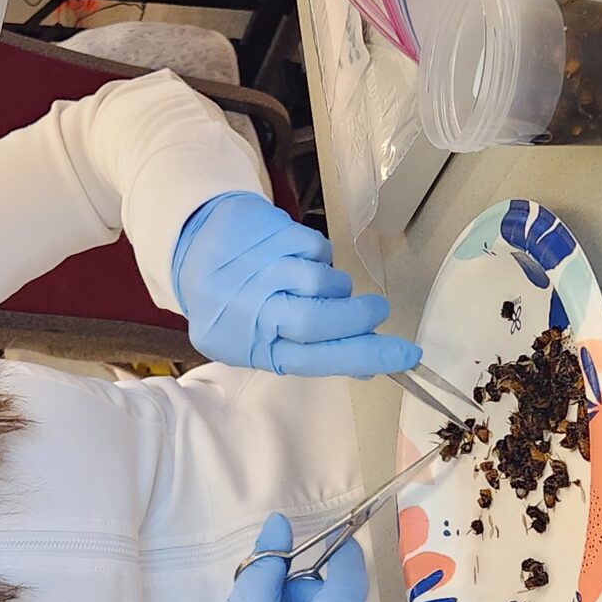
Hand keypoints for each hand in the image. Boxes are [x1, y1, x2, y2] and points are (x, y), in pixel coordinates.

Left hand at [172, 193, 421, 376]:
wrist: (195, 248)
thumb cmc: (234, 304)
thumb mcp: (260, 342)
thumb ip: (311, 353)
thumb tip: (368, 365)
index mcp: (252, 347)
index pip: (317, 359)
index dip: (365, 356)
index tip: (406, 355)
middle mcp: (252, 311)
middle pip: (320, 321)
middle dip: (358, 318)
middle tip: (377, 312)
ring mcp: (260, 270)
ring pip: (322, 282)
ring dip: (338, 287)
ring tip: (324, 287)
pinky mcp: (269, 236)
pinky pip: (317, 251)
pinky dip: (322, 259)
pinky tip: (304, 262)